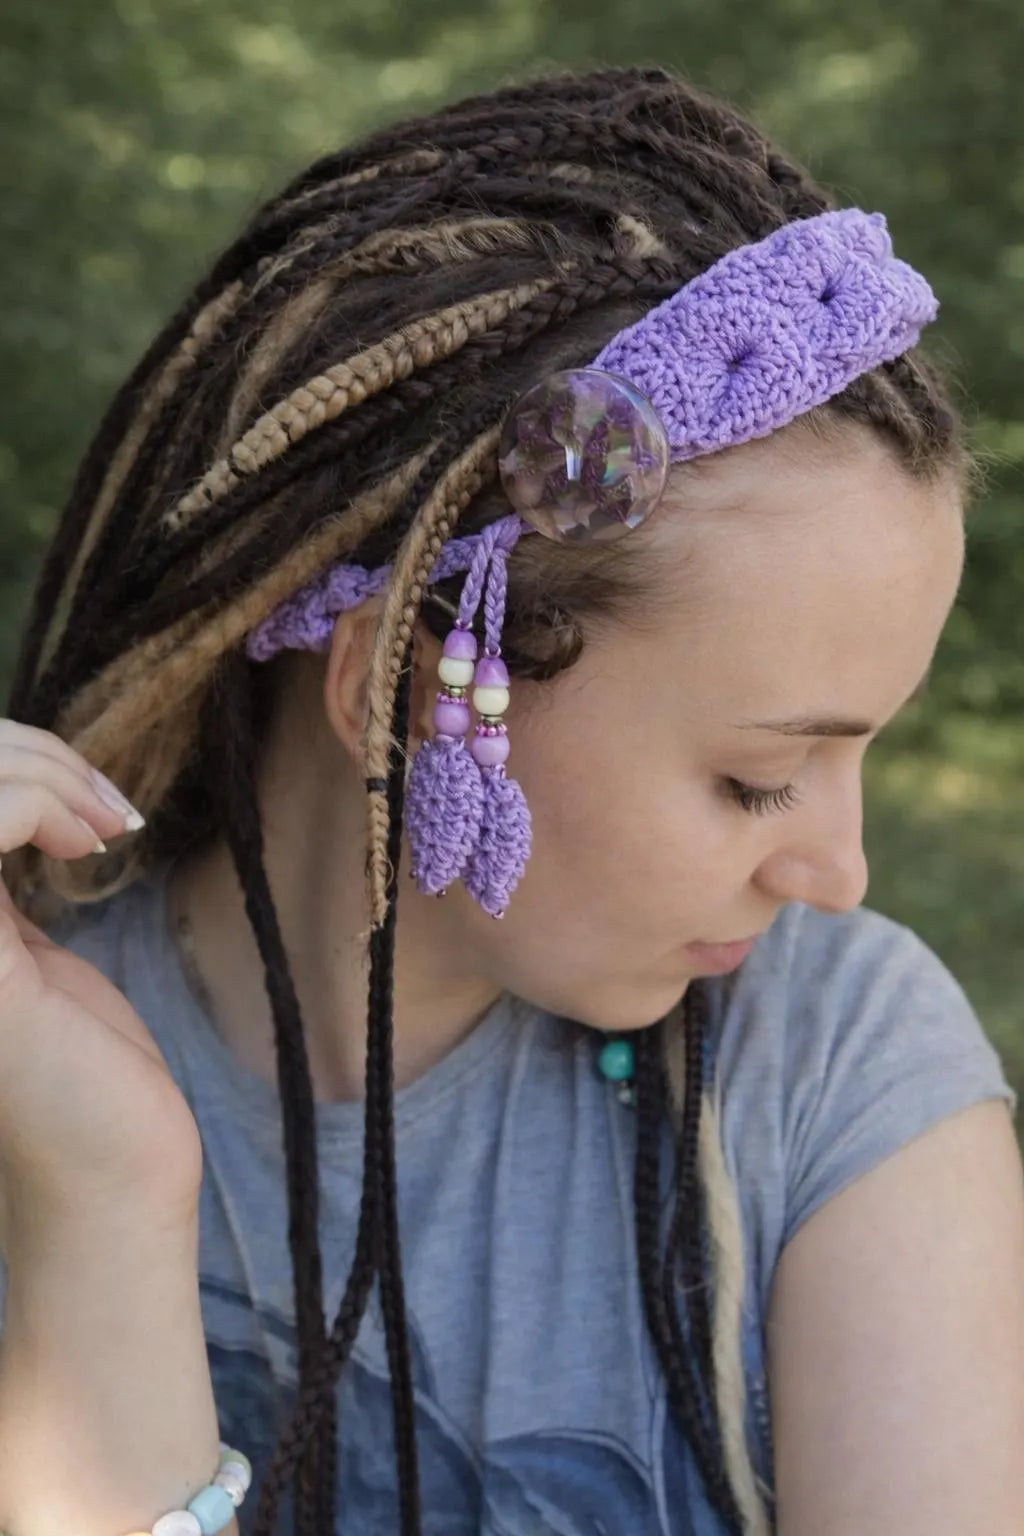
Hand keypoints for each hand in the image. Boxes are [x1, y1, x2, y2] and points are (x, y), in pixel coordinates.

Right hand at [0, 719, 202, 1236]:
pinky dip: (38, 798)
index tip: (89, 813)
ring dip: (43, 774)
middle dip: (27, 755)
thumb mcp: (15, 950)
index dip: (3, 760)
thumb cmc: (76, 1069)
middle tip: (108, 809)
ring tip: (105, 825)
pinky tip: (88, 843)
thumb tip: (0, 788)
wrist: (112, 1173)